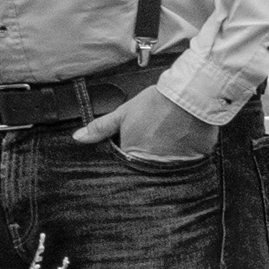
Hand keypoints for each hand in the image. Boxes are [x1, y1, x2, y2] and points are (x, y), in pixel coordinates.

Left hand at [76, 81, 221, 164]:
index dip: (127, 157)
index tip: (133, 147)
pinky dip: (181, 161)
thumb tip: (78, 138)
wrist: (187, 96)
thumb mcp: (124, 113)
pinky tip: (182, 147)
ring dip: (162, 162)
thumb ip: (100, 128)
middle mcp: (149, 166)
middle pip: (142, 170)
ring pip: (162, 171)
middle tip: (153, 143)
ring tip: (168, 144)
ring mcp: (171, 167)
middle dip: (144, 161)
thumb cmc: (155, 104)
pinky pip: (183, 169)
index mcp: (132, 156)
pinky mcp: (190, 165)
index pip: (125, 165)